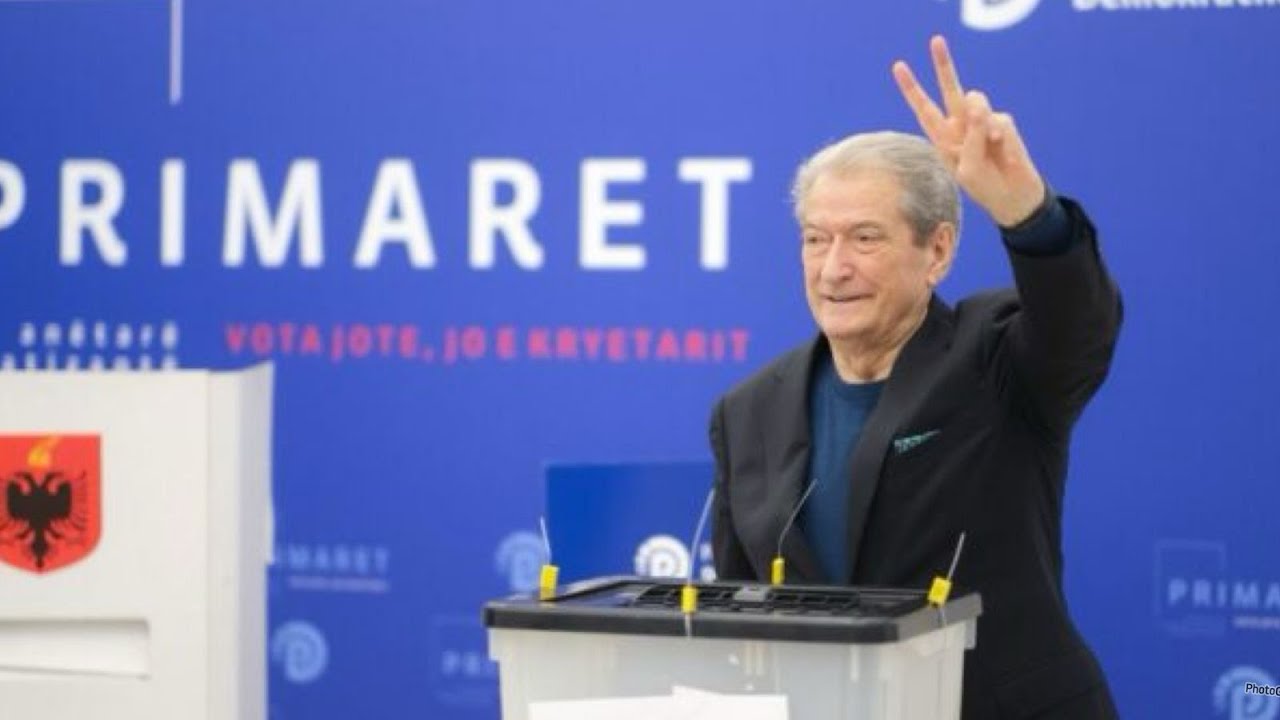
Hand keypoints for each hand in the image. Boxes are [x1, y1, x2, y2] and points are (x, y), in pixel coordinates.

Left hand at [892, 36, 1045, 227]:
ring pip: (976, 100)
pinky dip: (999, 137)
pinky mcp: (1003, 123)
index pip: (924, 109)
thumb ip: (970, 137)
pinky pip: (997, 120)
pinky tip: (1002, 152)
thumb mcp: (968, 168)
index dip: (911, 89)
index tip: (898, 66)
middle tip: (935, 40)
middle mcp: (960, 124)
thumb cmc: (983, 185)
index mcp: (943, 136)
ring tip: (987, 146)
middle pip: (951, 89)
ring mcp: (982, 122)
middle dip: (943, 65)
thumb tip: (979, 106)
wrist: (1012, 196)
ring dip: (978, 121)